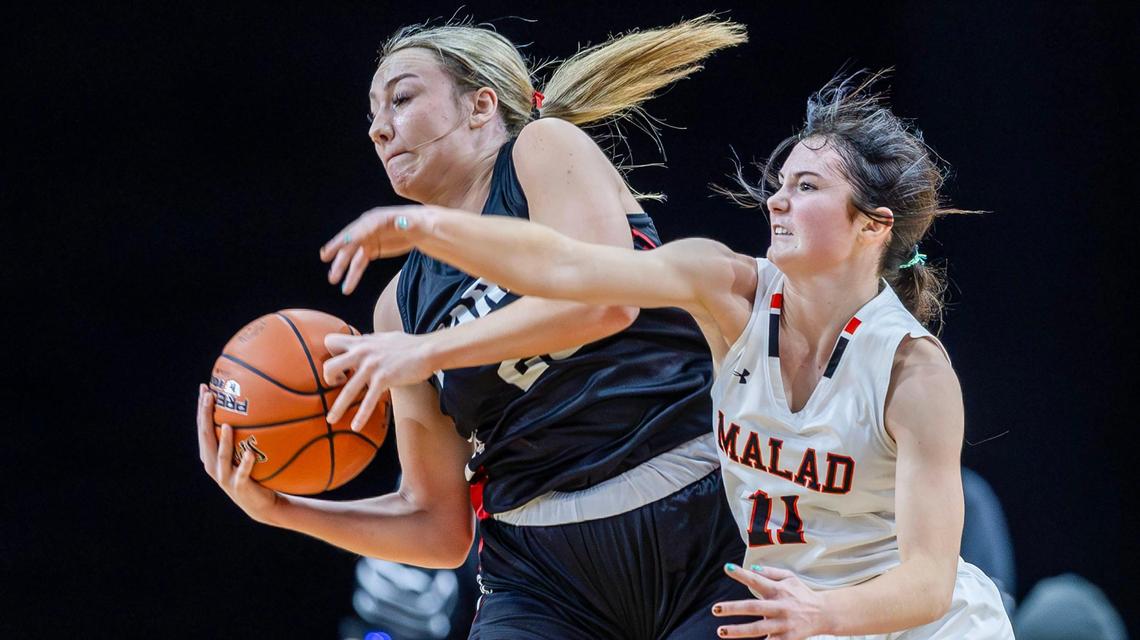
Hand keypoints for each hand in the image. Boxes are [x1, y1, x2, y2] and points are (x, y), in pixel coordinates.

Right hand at [197, 384, 280, 523]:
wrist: (261, 503)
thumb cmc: (252, 472)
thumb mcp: (244, 451)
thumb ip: (243, 433)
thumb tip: (255, 403)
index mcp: (211, 455)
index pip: (203, 428)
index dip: (201, 409)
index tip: (204, 388)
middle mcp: (213, 465)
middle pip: (206, 438)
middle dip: (205, 417)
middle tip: (209, 396)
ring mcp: (225, 477)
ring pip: (221, 457)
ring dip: (223, 441)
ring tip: (227, 424)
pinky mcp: (239, 487)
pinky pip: (242, 473)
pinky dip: (245, 463)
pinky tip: (250, 453)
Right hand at [319, 206, 431, 294]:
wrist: (422, 229)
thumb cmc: (423, 223)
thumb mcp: (419, 223)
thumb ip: (410, 224)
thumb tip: (403, 223)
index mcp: (379, 218)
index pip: (362, 227)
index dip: (353, 235)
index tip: (343, 243)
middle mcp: (368, 228)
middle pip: (351, 239)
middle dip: (339, 248)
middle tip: (325, 257)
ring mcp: (368, 239)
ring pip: (352, 254)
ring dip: (342, 267)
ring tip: (333, 279)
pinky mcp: (371, 250)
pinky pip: (358, 263)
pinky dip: (353, 274)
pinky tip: (347, 286)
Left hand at [322, 331, 432, 428]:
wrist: (427, 350)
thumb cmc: (408, 345)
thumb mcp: (383, 338)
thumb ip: (370, 342)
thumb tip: (363, 344)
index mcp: (361, 342)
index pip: (330, 341)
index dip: (330, 353)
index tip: (339, 365)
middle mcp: (362, 352)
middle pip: (329, 365)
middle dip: (327, 379)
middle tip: (336, 385)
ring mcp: (372, 366)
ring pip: (346, 389)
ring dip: (337, 407)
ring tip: (331, 420)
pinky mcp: (383, 378)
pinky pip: (368, 400)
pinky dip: (361, 415)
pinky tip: (356, 427)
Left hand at [712, 564, 825, 638]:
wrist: (824, 614)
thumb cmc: (802, 594)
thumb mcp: (789, 577)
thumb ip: (771, 572)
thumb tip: (751, 568)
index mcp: (779, 590)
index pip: (757, 580)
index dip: (742, 574)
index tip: (727, 568)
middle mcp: (780, 606)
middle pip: (753, 607)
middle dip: (733, 608)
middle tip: (715, 609)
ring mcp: (783, 624)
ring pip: (758, 628)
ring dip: (738, 631)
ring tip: (721, 631)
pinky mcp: (786, 638)